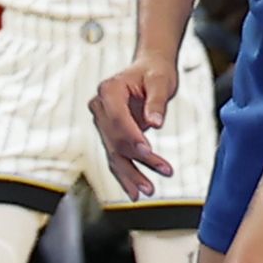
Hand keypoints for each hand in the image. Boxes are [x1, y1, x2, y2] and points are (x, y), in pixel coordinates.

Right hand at [93, 55, 178, 198]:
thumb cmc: (155, 73)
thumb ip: (157, 102)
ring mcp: (103, 122)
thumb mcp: (161, 81)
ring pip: (114, 153)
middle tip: (162, 171)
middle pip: (115, 139)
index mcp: (108, 90)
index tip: (148, 151)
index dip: (132, 136)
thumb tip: (156, 123)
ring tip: (148, 191)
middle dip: (137, 159)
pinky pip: (116, 156)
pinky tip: (135, 192)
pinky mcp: (111, 133)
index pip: (117, 118)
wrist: (149, 69)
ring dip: (131, 173)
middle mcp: (100, 107)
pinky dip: (125, 174)